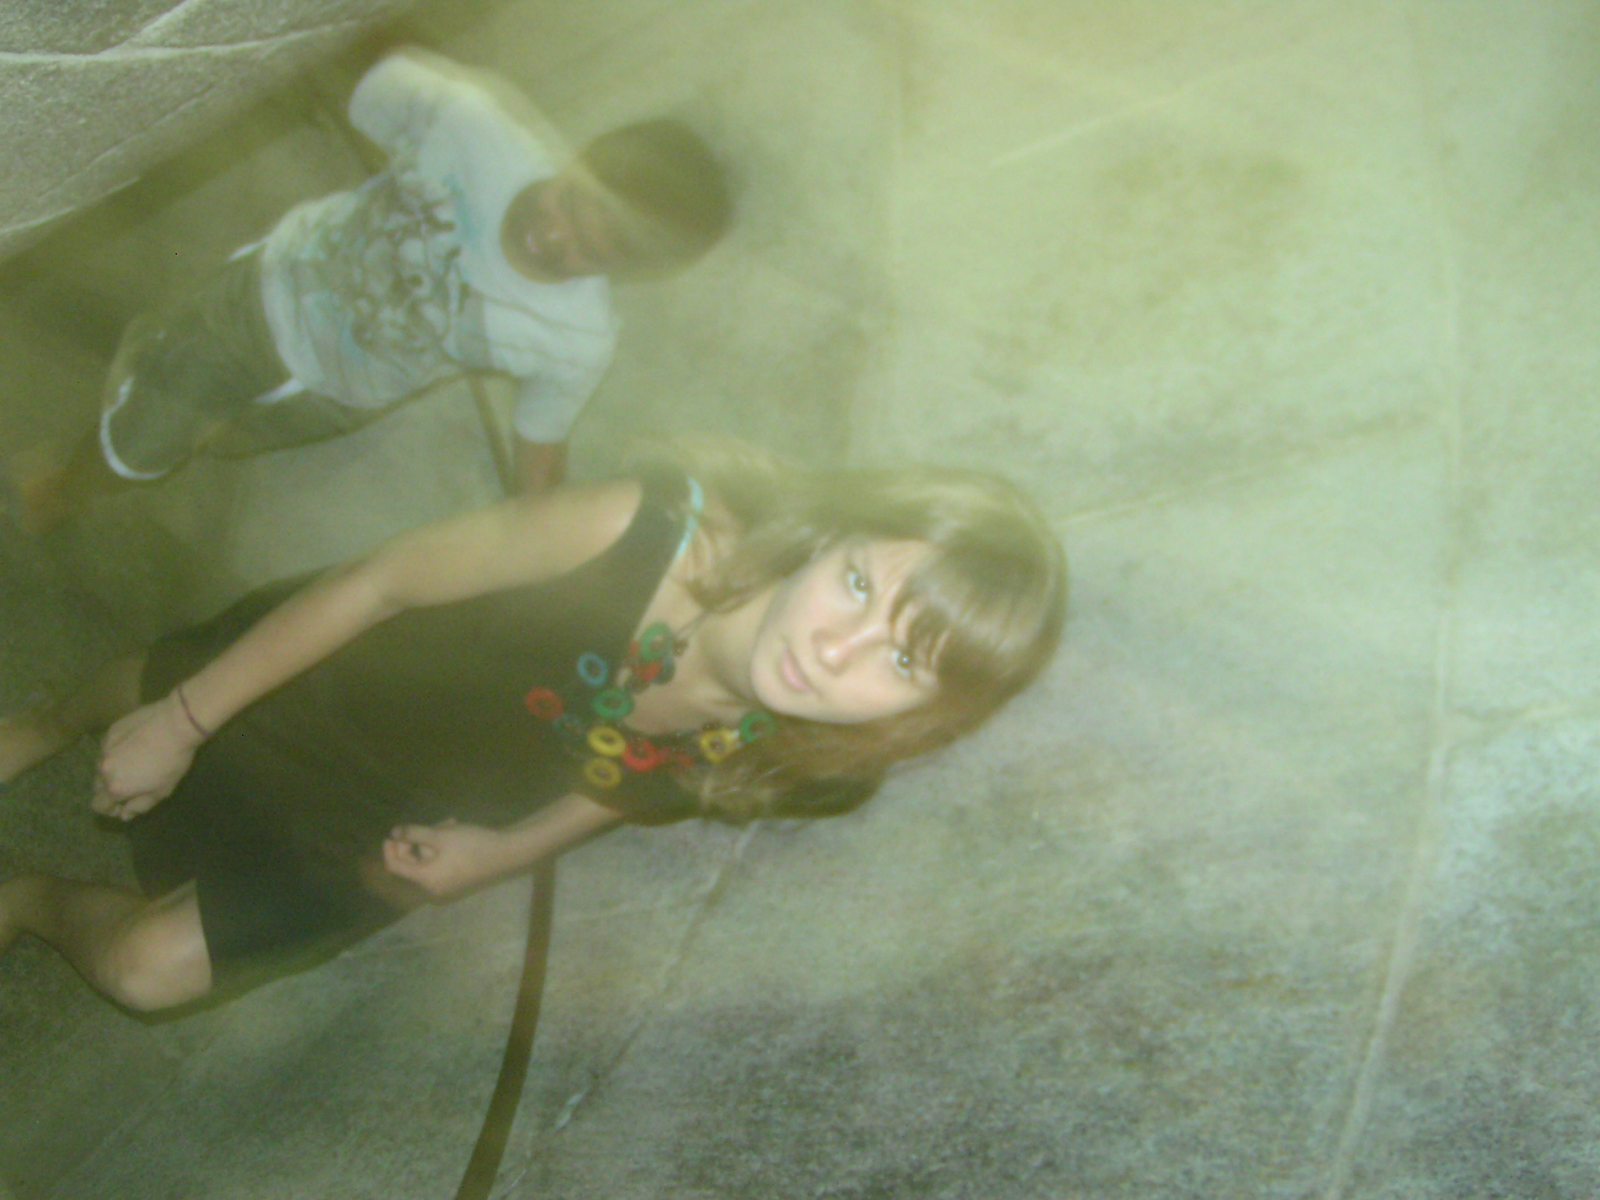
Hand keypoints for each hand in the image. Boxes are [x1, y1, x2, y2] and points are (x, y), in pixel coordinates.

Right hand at [93, 693, 203, 820]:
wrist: (176, 724)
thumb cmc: (172, 762)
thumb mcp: (161, 791)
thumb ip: (139, 806)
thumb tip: (124, 815)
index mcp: (114, 787)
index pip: (98, 806)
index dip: (110, 809)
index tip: (125, 804)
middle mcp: (103, 768)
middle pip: (97, 786)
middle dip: (110, 789)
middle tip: (132, 783)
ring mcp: (104, 747)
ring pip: (101, 765)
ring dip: (112, 768)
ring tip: (134, 762)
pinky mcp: (110, 731)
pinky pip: (107, 747)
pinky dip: (116, 751)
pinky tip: (135, 745)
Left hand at [382, 819, 508, 899]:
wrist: (507, 853)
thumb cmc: (472, 845)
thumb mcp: (441, 835)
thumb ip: (414, 834)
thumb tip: (394, 833)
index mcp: (426, 879)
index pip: (396, 867)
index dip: (390, 850)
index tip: (392, 834)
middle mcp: (434, 887)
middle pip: (413, 863)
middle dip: (417, 841)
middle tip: (429, 824)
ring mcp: (448, 884)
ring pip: (429, 859)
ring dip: (433, 840)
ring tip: (449, 822)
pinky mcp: (459, 879)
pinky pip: (441, 863)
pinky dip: (443, 848)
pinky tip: (456, 830)